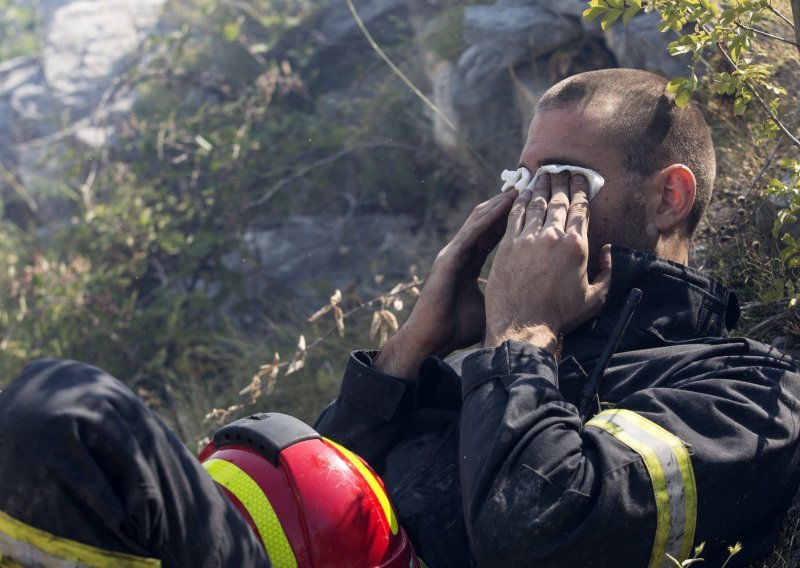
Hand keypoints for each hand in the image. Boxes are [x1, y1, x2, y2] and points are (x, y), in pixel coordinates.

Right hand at [375, 190, 517, 378]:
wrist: (431, 341)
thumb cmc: (456, 330)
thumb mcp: (488, 306)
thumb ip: (502, 293)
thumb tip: (528, 295)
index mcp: (468, 264)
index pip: (492, 235)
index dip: (510, 220)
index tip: (532, 206)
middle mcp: (460, 254)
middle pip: (486, 222)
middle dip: (506, 204)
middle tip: (530, 187)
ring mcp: (452, 254)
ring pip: (479, 221)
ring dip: (500, 203)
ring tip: (521, 188)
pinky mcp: (448, 259)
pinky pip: (472, 233)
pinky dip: (489, 218)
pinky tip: (505, 205)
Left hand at [483, 172, 611, 351]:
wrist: (523, 326)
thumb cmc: (560, 315)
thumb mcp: (595, 297)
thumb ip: (608, 271)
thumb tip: (610, 250)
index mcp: (576, 245)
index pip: (580, 208)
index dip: (581, 189)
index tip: (581, 177)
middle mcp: (552, 236)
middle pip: (558, 200)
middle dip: (561, 181)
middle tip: (562, 168)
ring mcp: (527, 239)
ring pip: (535, 203)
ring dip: (540, 185)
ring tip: (543, 173)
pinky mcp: (507, 245)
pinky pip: (514, 215)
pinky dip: (518, 200)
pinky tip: (521, 192)